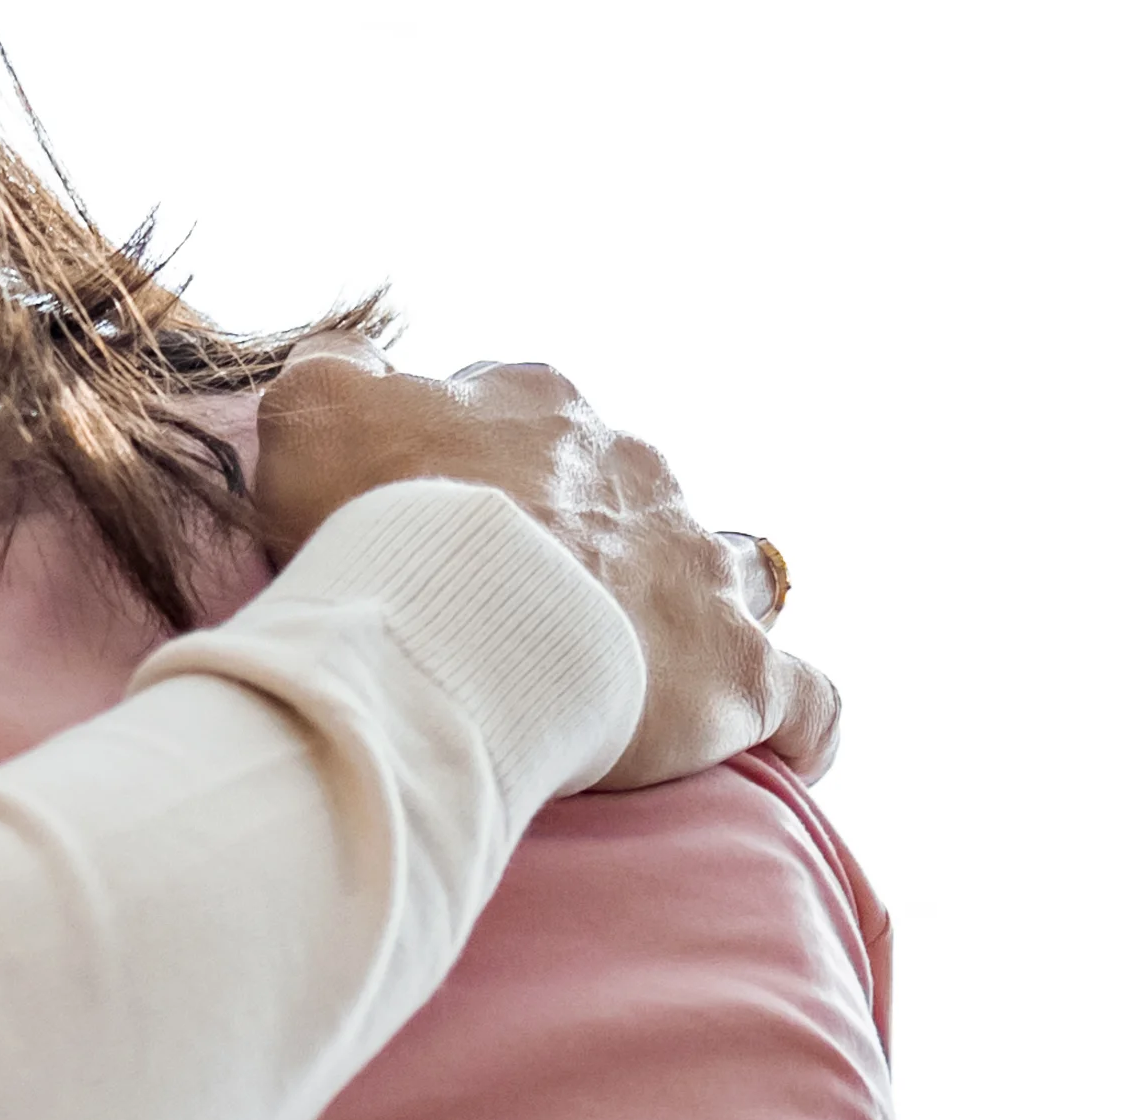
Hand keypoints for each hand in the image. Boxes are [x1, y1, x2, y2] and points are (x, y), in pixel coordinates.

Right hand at [255, 354, 835, 791]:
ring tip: (645, 674)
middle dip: (589, 547)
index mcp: (546, 412)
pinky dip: (796, 722)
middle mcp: (638, 475)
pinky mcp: (741, 669)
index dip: (482, 471)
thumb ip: (333, 376)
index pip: (526, 416)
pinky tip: (777, 751)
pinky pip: (804, 697)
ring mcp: (699, 569)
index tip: (440, 531)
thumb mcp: (316, 415)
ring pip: (722, 577)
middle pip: (626, 499)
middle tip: (517, 619)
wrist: (461, 617)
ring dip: (694, 613)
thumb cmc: (386, 522)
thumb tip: (351, 367)